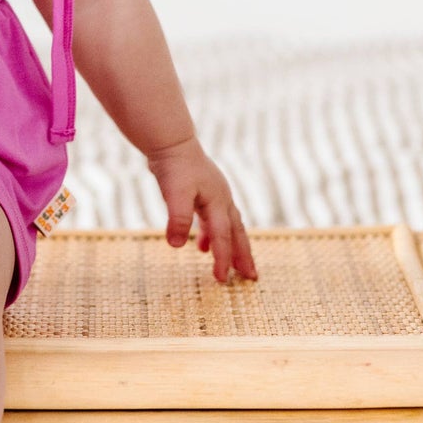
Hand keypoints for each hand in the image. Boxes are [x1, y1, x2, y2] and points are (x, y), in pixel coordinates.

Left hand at [146, 137, 257, 283]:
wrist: (171, 142)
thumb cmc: (175, 167)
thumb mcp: (174, 194)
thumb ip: (178, 219)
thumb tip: (177, 246)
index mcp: (218, 202)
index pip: (223, 237)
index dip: (223, 259)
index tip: (221, 280)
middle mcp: (222, 200)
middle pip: (237, 233)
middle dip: (243, 256)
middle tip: (251, 277)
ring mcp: (215, 195)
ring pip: (229, 227)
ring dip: (230, 247)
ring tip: (231, 267)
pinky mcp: (205, 193)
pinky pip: (214, 219)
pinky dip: (212, 234)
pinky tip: (202, 245)